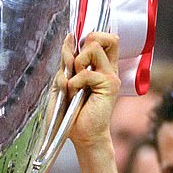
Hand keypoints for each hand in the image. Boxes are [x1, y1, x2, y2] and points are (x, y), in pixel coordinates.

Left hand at [57, 32, 119, 149]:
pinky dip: (74, 83)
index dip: (88, 36)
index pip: (102, 38)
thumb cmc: (71, 113)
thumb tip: (69, 38)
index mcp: (99, 67)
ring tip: (74, 84)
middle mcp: (107, 68)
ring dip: (77, 63)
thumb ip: (66, 62)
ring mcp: (110, 76)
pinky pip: (86, 72)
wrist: (81, 136)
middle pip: (101, 36)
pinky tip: (75, 96)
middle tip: (75, 67)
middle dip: (82, 46)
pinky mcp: (109, 85)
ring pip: (94, 47)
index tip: (74, 50)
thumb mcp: (63, 82)